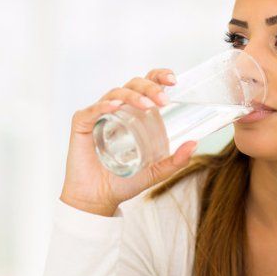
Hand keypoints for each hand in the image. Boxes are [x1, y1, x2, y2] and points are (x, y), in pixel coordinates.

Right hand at [60, 68, 197, 216]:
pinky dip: (104, 105)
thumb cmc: (123, 182)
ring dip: (133, 96)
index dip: (159, 77)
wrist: (98, 199)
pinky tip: (115, 107)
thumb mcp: (155, 171)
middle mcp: (117, 109)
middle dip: (150, 88)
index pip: (146, 85)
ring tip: (147, 105)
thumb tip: (195, 144)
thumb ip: (175, 161)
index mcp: (134, 113)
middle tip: (163, 101)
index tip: (173, 80)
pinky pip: (93, 109)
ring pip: (116, 93)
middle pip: (133, 85)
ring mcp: (98, 114)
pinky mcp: (82, 123)